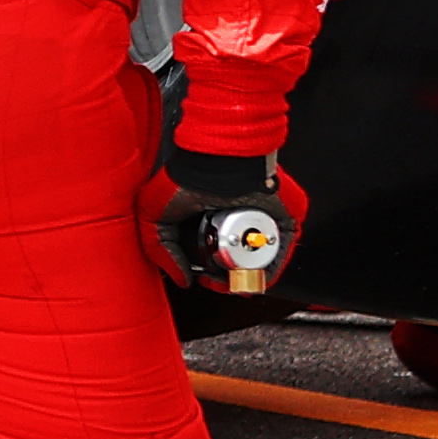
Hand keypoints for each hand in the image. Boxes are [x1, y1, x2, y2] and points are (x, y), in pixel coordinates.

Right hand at [142, 140, 307, 294]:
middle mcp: (236, 220)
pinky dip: (270, 268)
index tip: (201, 278)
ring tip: (233, 278)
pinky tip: (254, 273)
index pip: (212, 254)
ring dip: (245, 276)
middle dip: (225, 276)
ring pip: (258, 259)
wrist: (220, 159)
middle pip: (236, 261)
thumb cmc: (187, 174)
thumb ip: (159, 247)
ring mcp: (261, 221)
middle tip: (216, 280)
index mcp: (210, 218)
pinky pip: (281, 251)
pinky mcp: (283, 221)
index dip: (207, 273)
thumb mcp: (154, 213)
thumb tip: (181, 277)